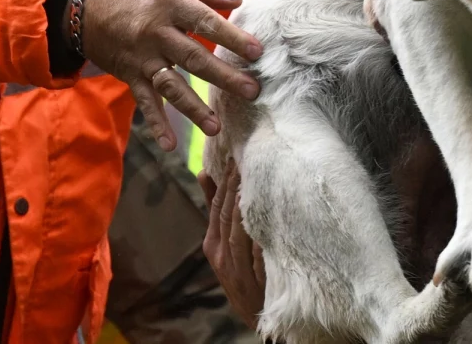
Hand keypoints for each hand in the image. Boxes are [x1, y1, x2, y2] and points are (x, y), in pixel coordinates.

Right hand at [70, 0, 262, 149]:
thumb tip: (237, 1)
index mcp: (168, 2)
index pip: (207, 23)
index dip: (233, 38)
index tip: (257, 53)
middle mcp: (155, 32)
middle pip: (195, 58)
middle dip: (225, 77)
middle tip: (252, 91)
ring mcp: (141, 56)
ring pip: (171, 86)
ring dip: (194, 108)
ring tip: (216, 128)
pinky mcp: (128, 73)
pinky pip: (144, 100)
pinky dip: (156, 123)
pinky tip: (170, 145)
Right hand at [201, 159, 265, 330]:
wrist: (254, 312)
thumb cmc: (241, 272)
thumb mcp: (224, 242)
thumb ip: (217, 211)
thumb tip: (205, 174)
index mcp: (212, 244)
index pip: (216, 207)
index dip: (224, 182)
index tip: (233, 158)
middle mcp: (220, 255)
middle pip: (226, 216)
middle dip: (234, 187)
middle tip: (244, 160)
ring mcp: (235, 268)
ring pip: (238, 232)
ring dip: (244, 206)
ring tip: (251, 181)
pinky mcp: (251, 280)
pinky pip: (255, 254)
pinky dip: (258, 234)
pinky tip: (265, 216)